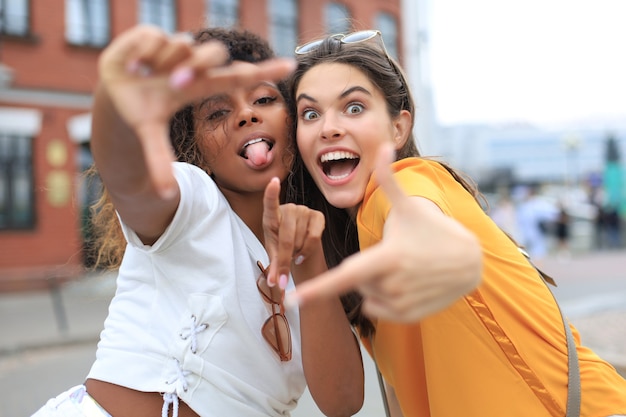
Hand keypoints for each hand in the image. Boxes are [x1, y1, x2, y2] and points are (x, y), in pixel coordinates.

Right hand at [97, 25, 294, 197]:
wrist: (112, 90)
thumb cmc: (142, 111)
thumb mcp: (150, 134)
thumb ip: (159, 161)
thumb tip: (165, 196)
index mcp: (199, 86)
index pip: (238, 77)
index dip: (265, 71)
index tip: (291, 66)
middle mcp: (192, 64)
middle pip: (214, 53)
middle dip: (195, 67)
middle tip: (176, 81)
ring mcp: (175, 47)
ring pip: (181, 44)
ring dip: (162, 62)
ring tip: (142, 74)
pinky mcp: (153, 33)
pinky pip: (154, 36)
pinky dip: (140, 52)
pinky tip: (133, 65)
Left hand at [262, 178, 325, 287]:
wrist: (298, 247)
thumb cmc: (282, 247)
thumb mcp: (274, 255)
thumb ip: (274, 267)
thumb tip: (275, 283)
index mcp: (271, 216)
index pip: (270, 203)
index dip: (271, 193)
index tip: (272, 182)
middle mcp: (288, 209)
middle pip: (286, 237)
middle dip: (283, 261)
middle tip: (281, 281)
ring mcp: (304, 210)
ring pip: (300, 240)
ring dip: (296, 253)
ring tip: (293, 253)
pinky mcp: (318, 216)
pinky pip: (314, 238)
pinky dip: (307, 251)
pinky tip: (302, 253)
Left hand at [286, 144, 481, 321]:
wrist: (470, 262)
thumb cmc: (434, 230)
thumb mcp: (409, 207)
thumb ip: (388, 180)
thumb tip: (382, 146)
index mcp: (387, 258)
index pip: (345, 277)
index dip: (317, 289)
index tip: (291, 298)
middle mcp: (392, 285)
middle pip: (355, 281)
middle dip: (366, 268)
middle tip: (393, 253)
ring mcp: (401, 304)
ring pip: (365, 295)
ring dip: (374, 283)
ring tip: (402, 267)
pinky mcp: (408, 317)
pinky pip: (377, 309)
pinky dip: (383, 298)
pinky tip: (404, 283)